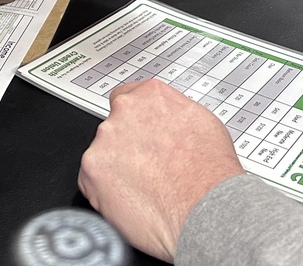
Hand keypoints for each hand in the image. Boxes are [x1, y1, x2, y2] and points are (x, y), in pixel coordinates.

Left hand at [78, 79, 244, 261]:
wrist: (205, 208)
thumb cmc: (211, 172)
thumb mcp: (201, 122)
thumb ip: (171, 113)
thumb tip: (166, 120)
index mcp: (150, 95)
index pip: (126, 97)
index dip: (133, 120)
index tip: (138, 133)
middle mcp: (124, 111)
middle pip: (114, 127)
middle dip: (126, 145)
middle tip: (147, 167)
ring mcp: (104, 140)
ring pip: (103, 154)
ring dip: (116, 168)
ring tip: (145, 188)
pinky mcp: (91, 170)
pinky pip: (91, 180)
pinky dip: (105, 190)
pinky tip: (132, 199)